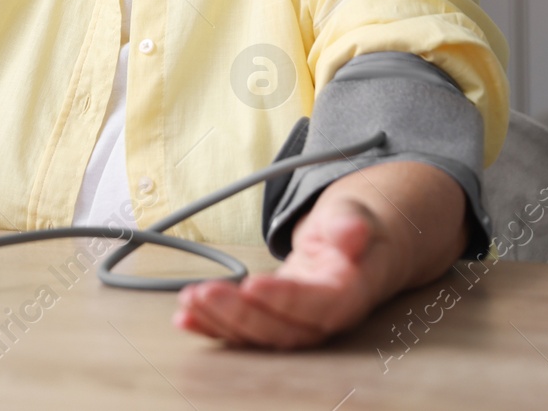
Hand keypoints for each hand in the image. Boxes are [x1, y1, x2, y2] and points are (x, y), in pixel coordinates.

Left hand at [173, 161, 465, 348]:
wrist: (361, 243)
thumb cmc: (356, 227)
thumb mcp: (355, 213)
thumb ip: (350, 223)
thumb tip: (352, 232)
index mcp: (349, 292)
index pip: (319, 305)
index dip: (285, 300)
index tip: (252, 285)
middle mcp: (322, 316)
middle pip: (284, 330)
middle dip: (240, 316)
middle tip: (204, 293)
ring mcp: (297, 321)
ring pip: (260, 336)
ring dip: (221, 323)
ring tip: (189, 303)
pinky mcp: (275, 318)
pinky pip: (245, 329)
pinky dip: (214, 325)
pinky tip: (186, 317)